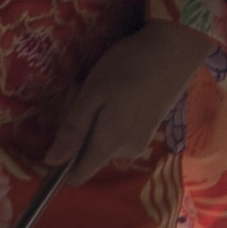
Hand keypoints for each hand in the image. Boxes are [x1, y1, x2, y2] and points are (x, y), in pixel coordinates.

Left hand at [46, 20, 216, 178]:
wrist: (175, 51)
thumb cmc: (127, 68)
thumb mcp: (92, 94)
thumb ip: (73, 130)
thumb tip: (51, 161)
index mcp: (108, 145)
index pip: (77, 176)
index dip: (60, 162)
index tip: (57, 133)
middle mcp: (125, 151)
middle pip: (88, 156)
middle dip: (78, 133)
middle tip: (80, 97)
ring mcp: (140, 141)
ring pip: (103, 143)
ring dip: (94, 124)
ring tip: (100, 91)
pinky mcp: (149, 130)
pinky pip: (118, 134)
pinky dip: (110, 119)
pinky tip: (117, 93)